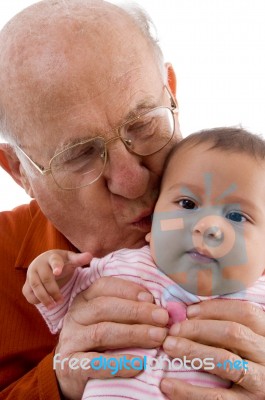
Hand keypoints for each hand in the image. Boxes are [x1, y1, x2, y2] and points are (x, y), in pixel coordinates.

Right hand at [22, 250, 91, 307]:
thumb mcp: (71, 259)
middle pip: (45, 278)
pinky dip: (35, 299)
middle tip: (61, 300)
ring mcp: (31, 273)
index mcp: (52, 257)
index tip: (58, 272)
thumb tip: (90, 256)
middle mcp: (39, 264)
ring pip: (34, 286)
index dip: (56, 266)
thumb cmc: (62, 262)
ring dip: (43, 297)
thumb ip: (80, 259)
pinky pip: (27, 293)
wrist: (46, 263)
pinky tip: (45, 303)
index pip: (54, 261)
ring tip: (53, 306)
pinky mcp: (27, 282)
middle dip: (53, 291)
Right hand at [55, 277, 168, 398]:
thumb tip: (158, 307)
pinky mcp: (71, 366)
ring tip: (158, 337)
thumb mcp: (109, 319)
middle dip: (137, 311)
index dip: (129, 290)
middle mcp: (75, 316)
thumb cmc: (99, 341)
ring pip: (102, 332)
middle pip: (104, 307)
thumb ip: (128, 309)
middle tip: (163, 318)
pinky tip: (139, 364)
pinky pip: (95, 363)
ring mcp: (71, 340)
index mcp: (85, 299)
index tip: (152, 298)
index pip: (104, 286)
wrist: (74, 373)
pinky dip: (119, 363)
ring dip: (133, 333)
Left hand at [161, 299, 264, 398]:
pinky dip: (188, 390)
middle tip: (173, 330)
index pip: (245, 312)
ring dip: (192, 351)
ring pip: (225, 361)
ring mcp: (261, 381)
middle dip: (198, 328)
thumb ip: (226, 327)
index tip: (189, 311)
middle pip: (233, 333)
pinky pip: (216, 397)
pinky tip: (167, 384)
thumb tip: (188, 314)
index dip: (215, 309)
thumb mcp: (246, 342)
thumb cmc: (246, 362)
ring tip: (168, 347)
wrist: (259, 392)